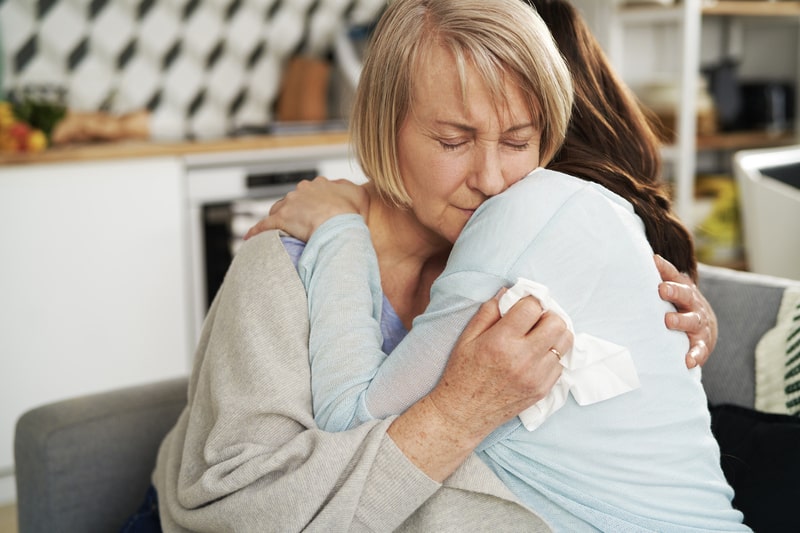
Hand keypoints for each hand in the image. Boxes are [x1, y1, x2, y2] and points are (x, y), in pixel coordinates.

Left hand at [243, 176, 368, 241]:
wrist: (338, 225)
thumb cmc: (350, 214)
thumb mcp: (359, 196)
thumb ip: (351, 190)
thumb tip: (347, 189)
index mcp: (320, 184)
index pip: (313, 191)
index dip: (315, 203)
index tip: (319, 213)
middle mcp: (303, 190)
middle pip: (295, 200)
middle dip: (297, 212)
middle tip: (305, 227)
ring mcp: (290, 204)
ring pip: (280, 210)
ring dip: (281, 220)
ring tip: (283, 233)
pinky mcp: (280, 219)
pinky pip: (264, 225)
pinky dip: (256, 231)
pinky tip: (250, 238)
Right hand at [387, 292, 571, 481]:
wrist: (463, 413)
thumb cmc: (462, 373)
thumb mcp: (467, 338)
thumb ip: (489, 312)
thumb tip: (508, 292)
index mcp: (501, 340)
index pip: (532, 307)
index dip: (529, 301)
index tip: (524, 305)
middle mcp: (523, 357)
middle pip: (557, 323)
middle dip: (547, 316)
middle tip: (535, 320)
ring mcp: (536, 375)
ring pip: (565, 342)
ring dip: (554, 335)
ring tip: (539, 337)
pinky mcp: (543, 389)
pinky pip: (561, 364)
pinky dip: (552, 356)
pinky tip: (536, 357)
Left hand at [654, 255, 717, 368]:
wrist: (705, 325)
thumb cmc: (676, 304)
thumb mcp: (668, 288)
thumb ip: (652, 278)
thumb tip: (623, 262)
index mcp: (682, 287)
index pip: (673, 275)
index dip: (664, 268)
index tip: (653, 261)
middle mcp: (692, 303)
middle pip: (685, 294)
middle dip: (674, 291)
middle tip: (662, 289)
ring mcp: (698, 323)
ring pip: (692, 320)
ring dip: (680, 320)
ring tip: (669, 321)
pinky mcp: (702, 343)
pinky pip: (700, 349)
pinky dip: (695, 355)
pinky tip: (688, 361)